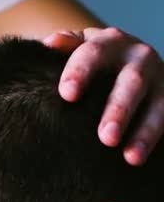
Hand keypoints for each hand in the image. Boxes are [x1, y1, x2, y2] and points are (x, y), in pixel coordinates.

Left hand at [43, 27, 163, 165]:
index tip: (67, 95)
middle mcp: (139, 57)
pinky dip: (156, 139)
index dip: (80, 73)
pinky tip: (141, 159)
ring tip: (130, 157)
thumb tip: (50, 44)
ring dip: (144, 132)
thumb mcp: (77, 48)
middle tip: (106, 137)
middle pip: (131, 83)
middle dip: (119, 110)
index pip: (92, 54)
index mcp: (109, 42)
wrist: (123, 61)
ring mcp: (159, 79)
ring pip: (157, 106)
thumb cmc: (87, 60)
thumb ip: (65, 46)